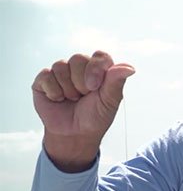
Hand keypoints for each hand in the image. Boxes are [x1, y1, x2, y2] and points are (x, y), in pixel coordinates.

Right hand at [31, 51, 134, 171]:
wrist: (74, 134)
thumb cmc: (95, 117)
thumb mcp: (109, 102)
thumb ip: (116, 83)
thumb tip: (130, 68)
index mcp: (99, 70)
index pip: (100, 56)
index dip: (96, 69)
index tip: (94, 87)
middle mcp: (80, 67)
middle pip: (78, 58)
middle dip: (81, 82)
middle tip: (83, 96)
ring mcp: (62, 72)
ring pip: (60, 66)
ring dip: (68, 89)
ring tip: (72, 99)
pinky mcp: (44, 79)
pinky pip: (46, 75)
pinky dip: (54, 92)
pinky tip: (58, 99)